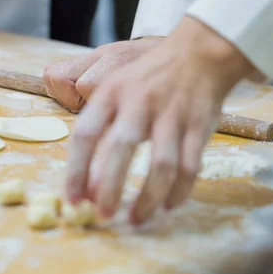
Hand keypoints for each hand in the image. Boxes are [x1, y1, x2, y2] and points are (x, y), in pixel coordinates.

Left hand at [66, 16, 257, 223]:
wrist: (198, 54)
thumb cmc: (149, 79)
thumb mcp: (117, 88)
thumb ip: (102, 127)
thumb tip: (88, 181)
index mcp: (112, 93)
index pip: (86, 133)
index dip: (76, 170)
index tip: (73, 200)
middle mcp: (140, 102)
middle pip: (121, 149)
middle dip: (109, 187)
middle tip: (102, 215)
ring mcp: (173, 114)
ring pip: (161, 164)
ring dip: (148, 198)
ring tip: (136, 219)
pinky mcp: (200, 125)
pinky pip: (190, 166)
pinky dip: (180, 191)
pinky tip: (169, 206)